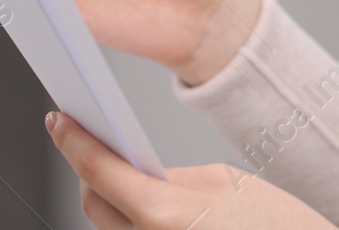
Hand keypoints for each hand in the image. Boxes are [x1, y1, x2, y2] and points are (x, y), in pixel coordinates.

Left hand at [48, 110, 336, 229]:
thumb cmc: (279, 225)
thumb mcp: (226, 182)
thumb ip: (172, 176)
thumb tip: (138, 172)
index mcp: (165, 215)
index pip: (98, 170)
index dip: (73, 141)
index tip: (58, 120)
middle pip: (94, 205)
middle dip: (92, 173)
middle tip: (101, 143)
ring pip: (112, 227)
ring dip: (116, 203)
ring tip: (137, 181)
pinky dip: (137, 224)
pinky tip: (154, 209)